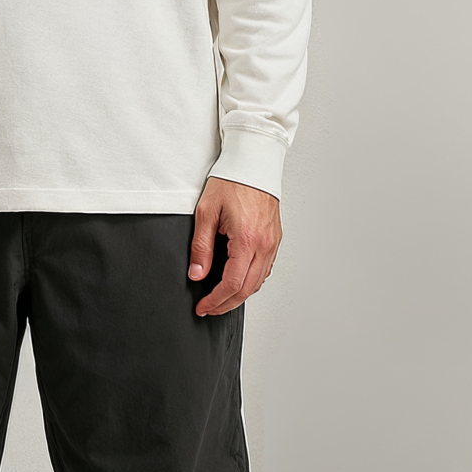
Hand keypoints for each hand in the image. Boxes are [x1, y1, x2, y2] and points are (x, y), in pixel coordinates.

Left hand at [188, 177, 281, 316]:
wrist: (253, 163)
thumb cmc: (231, 182)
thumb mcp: (206, 213)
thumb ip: (201, 247)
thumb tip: (197, 274)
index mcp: (247, 240)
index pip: (231, 284)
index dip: (215, 300)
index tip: (203, 306)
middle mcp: (264, 244)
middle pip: (247, 289)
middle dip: (227, 304)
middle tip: (209, 308)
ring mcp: (273, 242)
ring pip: (258, 281)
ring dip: (240, 295)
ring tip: (220, 298)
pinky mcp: (275, 238)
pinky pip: (265, 268)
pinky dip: (251, 280)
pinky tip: (237, 280)